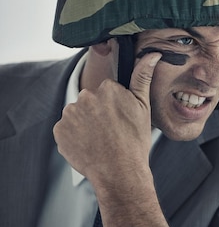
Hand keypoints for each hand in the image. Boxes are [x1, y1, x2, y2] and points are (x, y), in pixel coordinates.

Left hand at [53, 52, 161, 185]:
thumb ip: (143, 77)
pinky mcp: (59, 131)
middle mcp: (85, 97)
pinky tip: (89, 145)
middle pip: (91, 101)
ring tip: (101, 140)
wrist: (119, 173)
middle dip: (99, 112)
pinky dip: (75, 136)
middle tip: (112, 130)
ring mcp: (70, 115)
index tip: (121, 118)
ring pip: (78, 114)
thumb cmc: (135, 141)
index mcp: (107, 88)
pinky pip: (67, 129)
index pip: (107, 90)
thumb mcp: (143, 107)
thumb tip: (152, 54)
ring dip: (86, 124)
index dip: (115, 105)